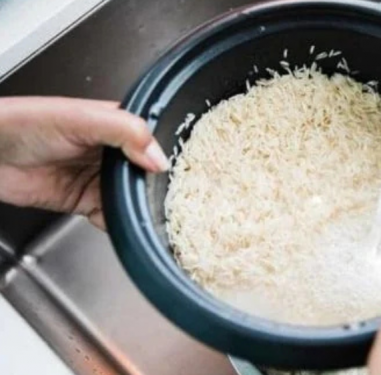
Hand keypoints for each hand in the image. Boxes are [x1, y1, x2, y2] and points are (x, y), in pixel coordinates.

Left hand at [0, 96, 168, 228]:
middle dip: (157, 187)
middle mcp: (112, 151)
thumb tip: (158, 159)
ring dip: (140, 206)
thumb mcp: (80, 118)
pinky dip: (119, 222)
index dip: (169, 155)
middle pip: (148, 173)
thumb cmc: (24, 124)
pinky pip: (112, 215)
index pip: (155, 140)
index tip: (182, 173)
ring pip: (133, 196)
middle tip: (169, 199)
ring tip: (149, 213)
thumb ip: (124, 132)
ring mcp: (99, 177)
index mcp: (117, 124)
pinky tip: (123, 222)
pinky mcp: (85, 201)